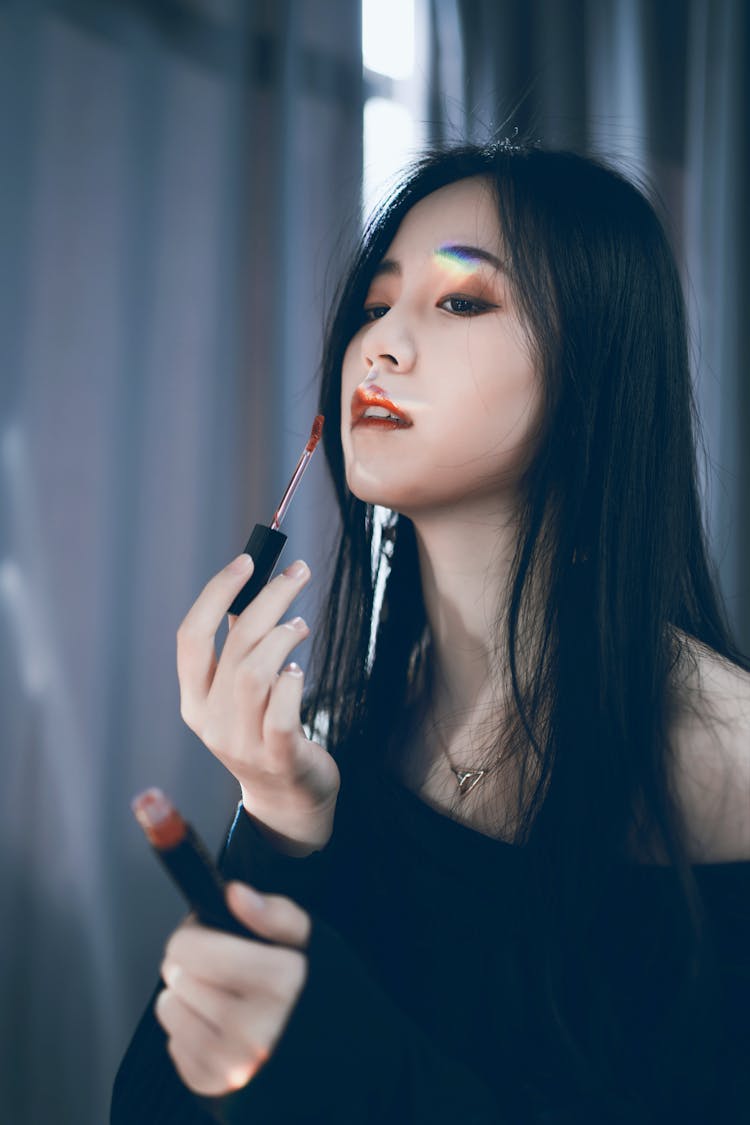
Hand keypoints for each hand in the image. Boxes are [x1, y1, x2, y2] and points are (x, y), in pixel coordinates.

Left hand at [155, 881, 310, 1096]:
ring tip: (222, 994)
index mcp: (280, 984)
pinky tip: (220, 1026)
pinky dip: (191, 1030)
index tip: (211, 931)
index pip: (190, 947)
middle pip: (176, 972)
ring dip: (188, 995)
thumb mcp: (313, 944)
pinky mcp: (213, 1084)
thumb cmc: (317, 996)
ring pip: (168, 1006)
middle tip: (221, 965)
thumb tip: (235, 893)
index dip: (197, 931)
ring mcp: (230, 1062)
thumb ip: (276, 914)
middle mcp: (254, 1029)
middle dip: (193, 962)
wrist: (335, 1061)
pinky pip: (173, 1043)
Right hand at [176, 554, 339, 852]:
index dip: (217, 593)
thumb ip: (240, 648)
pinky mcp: (278, 758)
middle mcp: (210, 721)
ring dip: (283, 638)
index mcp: (194, 700)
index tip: (247, 561)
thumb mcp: (241, 694)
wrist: (288, 801)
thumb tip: (251, 590)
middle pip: (234, 646)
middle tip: (298, 572)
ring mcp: (242, 743)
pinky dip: (293, 682)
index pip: (191, 636)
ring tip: (301, 626)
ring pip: (255, 674)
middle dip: (268, 599)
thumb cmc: (267, 733)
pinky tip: (300, 671)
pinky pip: (283, 712)